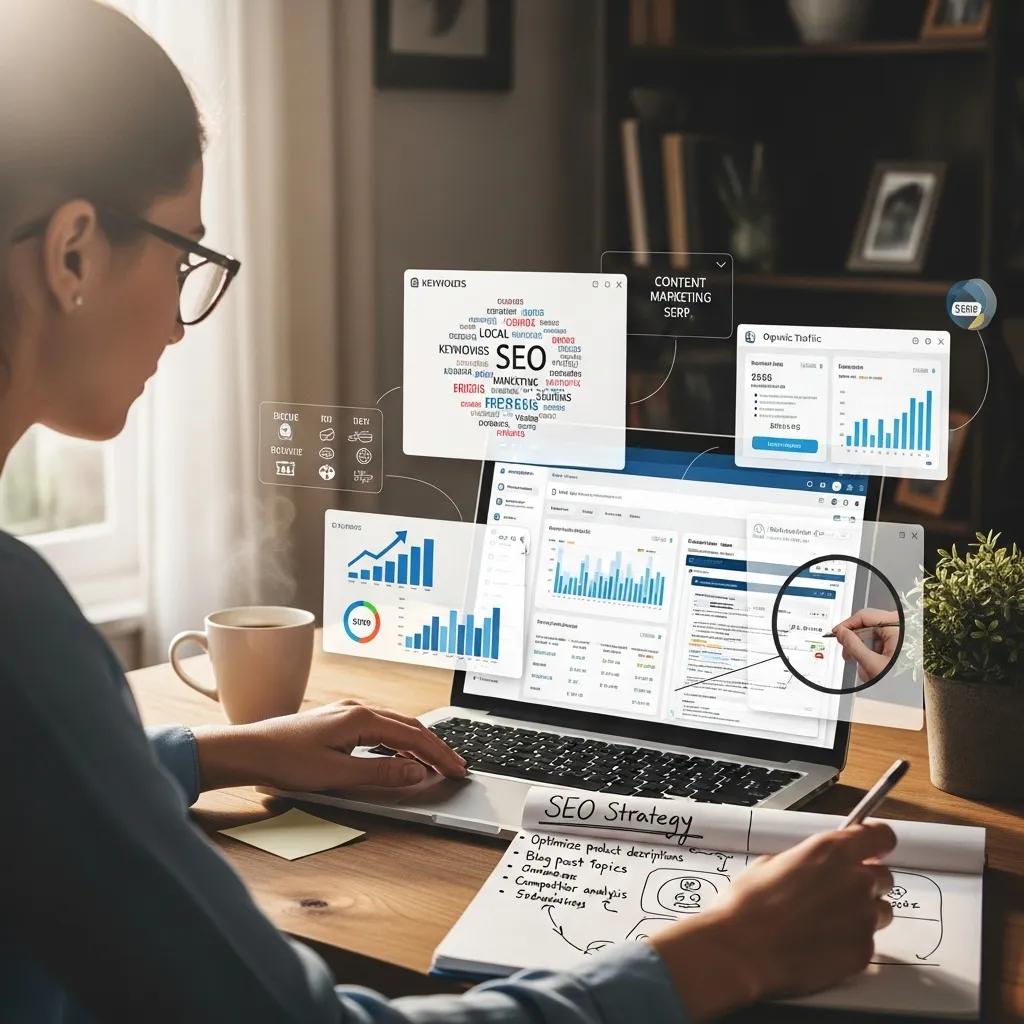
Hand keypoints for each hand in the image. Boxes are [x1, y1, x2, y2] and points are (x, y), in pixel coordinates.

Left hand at [193, 700, 466, 792]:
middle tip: (456, 767)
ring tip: (435, 762)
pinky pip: (379, 728)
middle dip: (435, 747)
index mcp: (361, 718)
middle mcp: (357, 709)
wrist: (247, 750)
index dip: (439, 755)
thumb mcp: (337, 775)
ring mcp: (346, 713)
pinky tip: (399, 754)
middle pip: (409, 726)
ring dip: (417, 744)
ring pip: (395, 726)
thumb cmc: (285, 761)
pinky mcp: (337, 721)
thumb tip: (417, 773)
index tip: (458, 770)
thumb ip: (381, 774)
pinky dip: (397, 742)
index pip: (413, 736)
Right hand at [649, 823, 895, 1021]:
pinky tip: (822, 943)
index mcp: (830, 851)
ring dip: (862, 913)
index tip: (873, 848)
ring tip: (828, 922)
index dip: (877, 843)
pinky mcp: (863, 951)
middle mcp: (854, 880)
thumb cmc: (748, 905)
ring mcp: (863, 917)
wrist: (742, 949)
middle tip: (837, 893)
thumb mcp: (771, 863)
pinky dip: (851, 941)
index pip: (880, 835)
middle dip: (865, 883)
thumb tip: (813, 868)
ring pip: (880, 911)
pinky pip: (868, 941)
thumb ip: (806, 862)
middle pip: (883, 876)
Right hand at [830, 608, 900, 681]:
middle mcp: (902, 625)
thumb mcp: (873, 663)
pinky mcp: (906, 640)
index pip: (863, 616)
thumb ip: (853, 646)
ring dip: (866, 651)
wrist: (923, 691)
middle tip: (848, 653)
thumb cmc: (907, 678)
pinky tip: (876, 666)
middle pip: (868, 626)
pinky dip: (876, 653)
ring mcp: (905, 632)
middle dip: (856, 643)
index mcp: (897, 624)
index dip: (846, 625)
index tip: (837, 633)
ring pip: (875, 636)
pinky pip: (884, 641)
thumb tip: (842, 634)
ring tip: (866, 667)